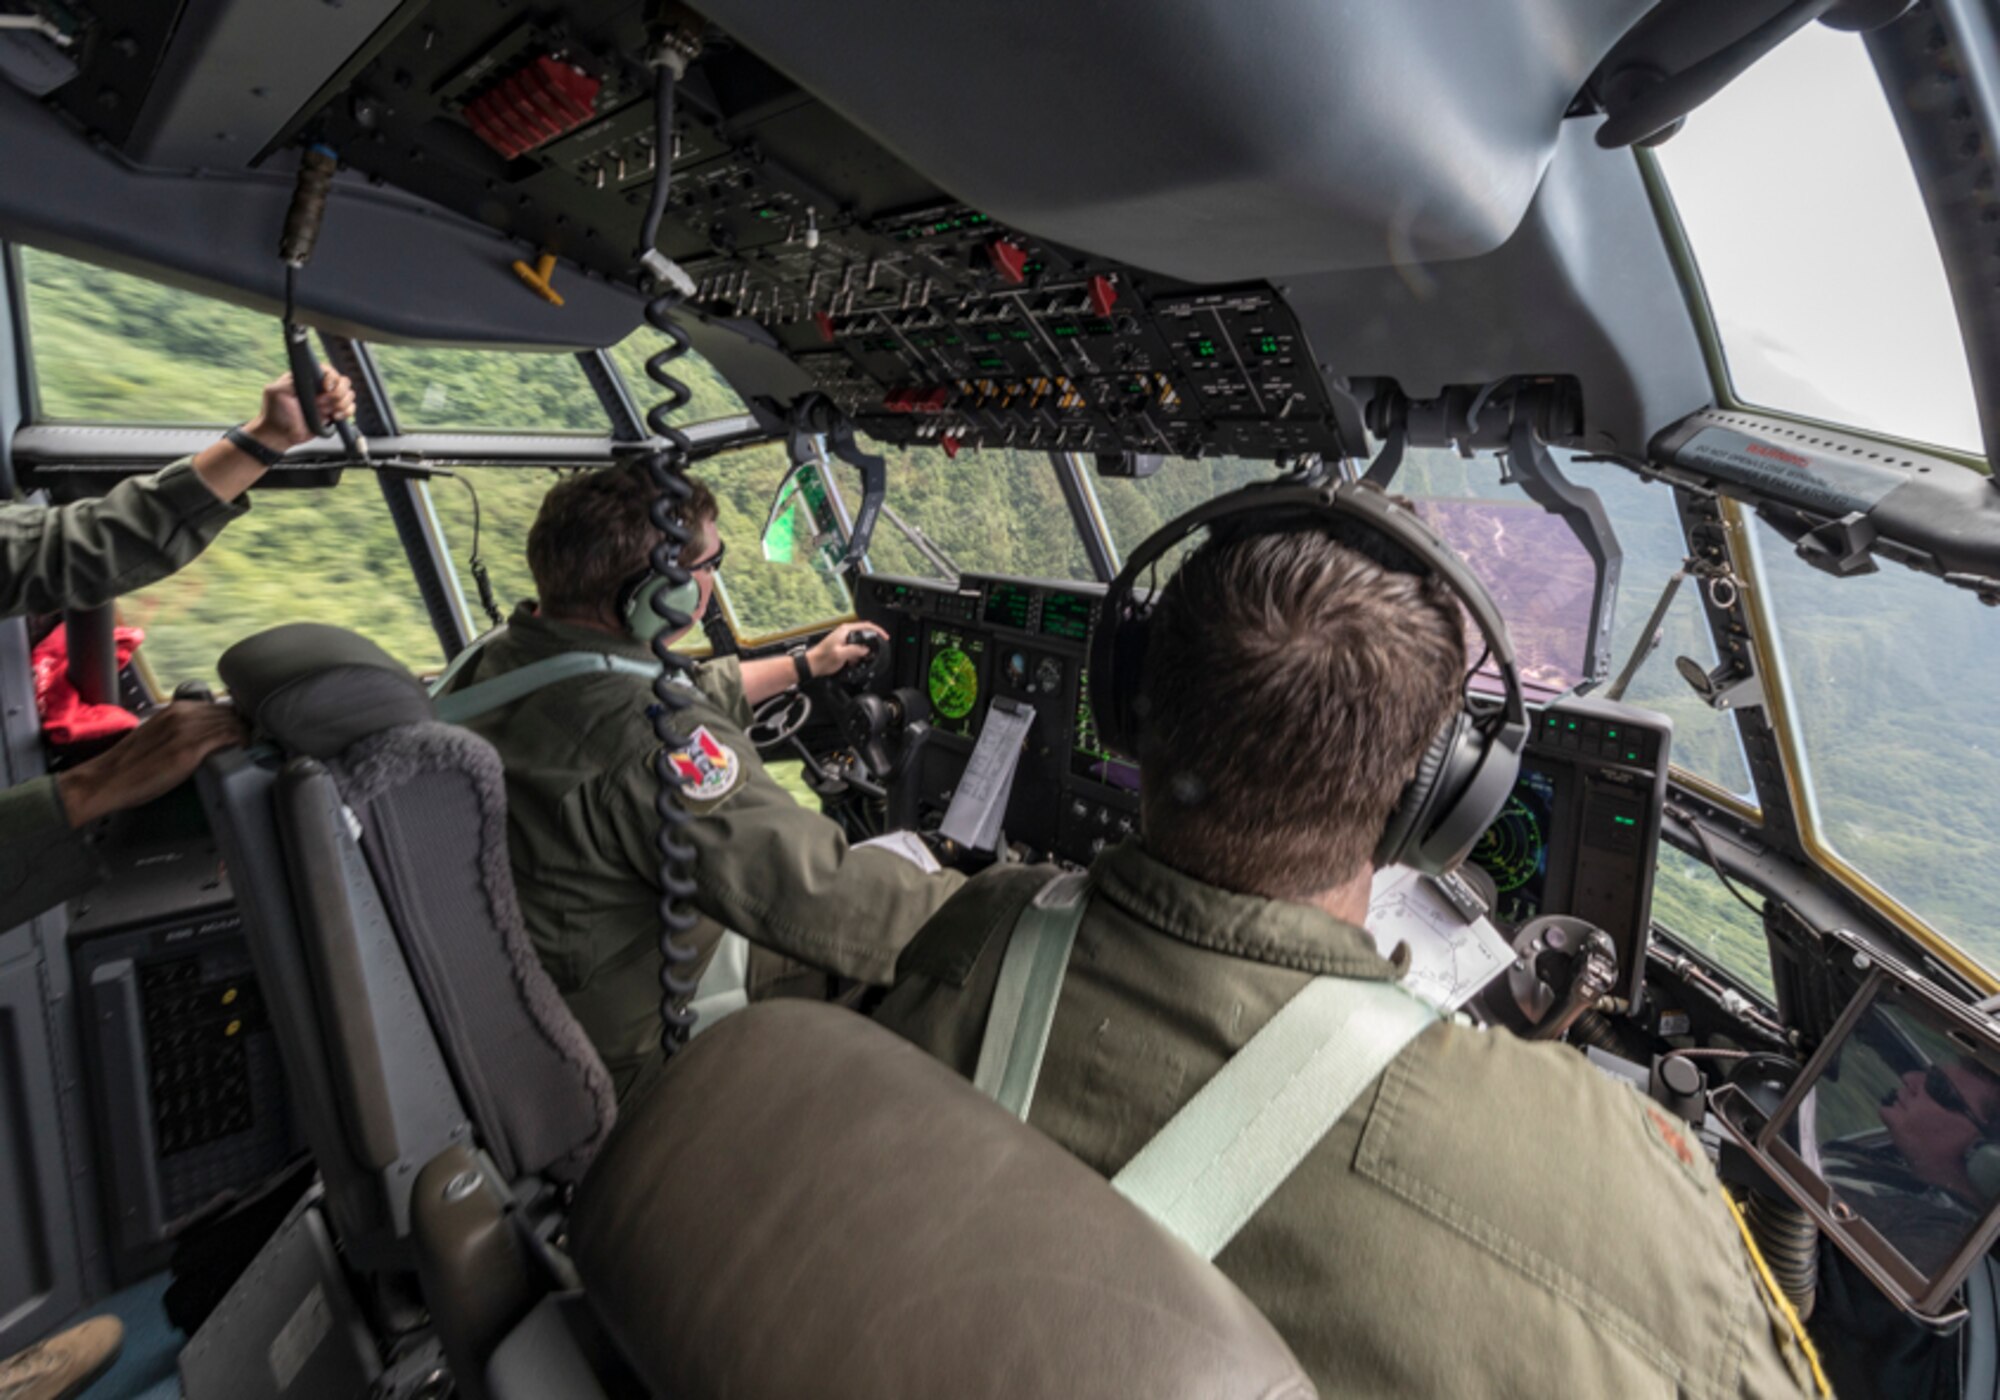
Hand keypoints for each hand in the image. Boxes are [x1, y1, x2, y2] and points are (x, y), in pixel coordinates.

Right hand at [56, 702, 246, 826]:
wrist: (106, 779)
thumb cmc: (131, 764)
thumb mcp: (159, 735)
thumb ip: (182, 730)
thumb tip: (207, 736)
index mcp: (175, 710)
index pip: (219, 706)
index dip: (234, 719)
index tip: (242, 731)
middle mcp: (182, 715)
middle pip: (229, 713)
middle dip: (243, 725)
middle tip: (251, 740)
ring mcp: (187, 731)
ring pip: (232, 723)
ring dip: (245, 734)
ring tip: (248, 747)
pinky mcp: (189, 749)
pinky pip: (228, 737)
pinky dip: (241, 742)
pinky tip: (242, 750)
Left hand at [246, 367, 356, 451]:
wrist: (280, 435)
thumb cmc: (275, 413)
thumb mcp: (276, 391)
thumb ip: (290, 381)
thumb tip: (307, 375)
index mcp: (308, 379)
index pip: (328, 370)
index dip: (331, 377)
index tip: (325, 387)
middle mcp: (321, 388)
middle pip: (343, 381)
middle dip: (337, 393)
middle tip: (322, 403)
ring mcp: (329, 401)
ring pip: (349, 395)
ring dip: (341, 404)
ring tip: (327, 412)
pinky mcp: (334, 414)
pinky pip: (350, 409)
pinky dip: (347, 412)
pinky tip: (335, 417)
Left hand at [806, 622, 885, 678]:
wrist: (812, 665)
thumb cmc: (822, 658)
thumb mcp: (841, 654)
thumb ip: (855, 650)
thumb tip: (866, 649)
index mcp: (845, 630)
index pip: (866, 626)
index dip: (878, 631)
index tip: (884, 637)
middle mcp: (844, 632)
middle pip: (864, 634)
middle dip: (871, 643)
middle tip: (876, 650)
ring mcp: (843, 639)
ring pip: (860, 643)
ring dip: (862, 651)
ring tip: (859, 659)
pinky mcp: (842, 646)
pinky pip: (855, 648)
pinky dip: (857, 655)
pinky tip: (853, 661)